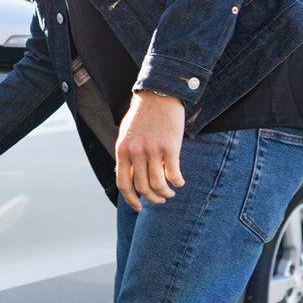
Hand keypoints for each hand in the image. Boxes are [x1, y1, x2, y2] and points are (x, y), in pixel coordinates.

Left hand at [114, 91, 185, 212]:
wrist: (158, 94)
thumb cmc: (142, 115)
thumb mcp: (126, 134)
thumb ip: (126, 154)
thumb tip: (127, 175)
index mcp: (122, 150)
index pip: (123, 183)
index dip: (130, 199)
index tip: (138, 208)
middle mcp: (136, 152)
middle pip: (142, 188)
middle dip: (152, 199)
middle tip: (160, 200)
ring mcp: (153, 150)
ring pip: (158, 185)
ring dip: (165, 194)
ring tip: (170, 193)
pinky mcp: (170, 147)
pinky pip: (173, 174)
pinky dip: (177, 182)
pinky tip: (179, 182)